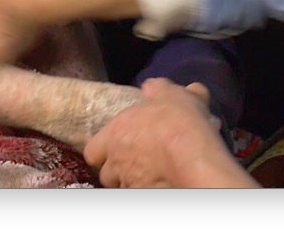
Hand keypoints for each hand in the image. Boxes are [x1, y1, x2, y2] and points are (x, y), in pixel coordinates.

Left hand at [83, 79, 254, 187]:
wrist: (192, 155)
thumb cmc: (176, 121)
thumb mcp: (170, 94)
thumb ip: (157, 89)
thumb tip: (152, 87)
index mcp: (114, 134)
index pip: (92, 151)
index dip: (102, 150)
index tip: (114, 148)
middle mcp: (116, 162)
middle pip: (106, 174)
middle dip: (117, 171)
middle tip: (135, 164)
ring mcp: (130, 183)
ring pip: (123, 187)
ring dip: (133, 182)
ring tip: (150, 175)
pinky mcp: (145, 197)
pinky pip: (142, 194)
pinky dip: (149, 189)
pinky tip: (162, 185)